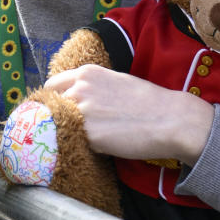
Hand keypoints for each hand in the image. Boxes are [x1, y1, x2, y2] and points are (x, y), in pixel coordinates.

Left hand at [45, 65, 213, 165]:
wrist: (170, 119)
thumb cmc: (149, 102)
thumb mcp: (115, 82)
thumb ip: (90, 88)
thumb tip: (74, 100)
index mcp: (86, 73)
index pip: (51, 86)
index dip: (55, 100)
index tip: (60, 110)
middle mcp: (79, 89)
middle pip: (49, 106)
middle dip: (56, 116)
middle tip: (71, 128)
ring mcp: (82, 111)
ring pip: (59, 125)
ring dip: (68, 132)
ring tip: (90, 137)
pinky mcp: (88, 135)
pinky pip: (76, 142)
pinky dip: (84, 146)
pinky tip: (102, 146)